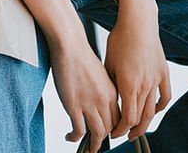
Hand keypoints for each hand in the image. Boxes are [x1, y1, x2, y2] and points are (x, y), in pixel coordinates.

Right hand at [48, 33, 119, 152]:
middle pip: (110, 128)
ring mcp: (88, 104)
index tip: (109, 132)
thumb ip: (102, 87)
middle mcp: (103, 99)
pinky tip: (70, 136)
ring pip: (98, 133)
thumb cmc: (80, 53)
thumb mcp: (98, 72)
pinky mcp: (73, 106)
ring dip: (93, 145)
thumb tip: (99, 99)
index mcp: (111, 91)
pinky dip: (75, 138)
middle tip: (98, 142)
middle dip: (104, 138)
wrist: (69, 44)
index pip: (118, 117)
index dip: (114, 128)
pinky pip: (78, 130)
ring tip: (89, 148)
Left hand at [104, 6, 171, 140]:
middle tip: (125, 135)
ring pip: (153, 110)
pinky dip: (160, 107)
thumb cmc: (120, 39)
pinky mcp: (164, 73)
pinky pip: (165, 96)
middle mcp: (144, 85)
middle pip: (141, 118)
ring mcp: (156, 80)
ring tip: (137, 129)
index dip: (120, 129)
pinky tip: (154, 111)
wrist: (138, 22)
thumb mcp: (109, 63)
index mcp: (128, 84)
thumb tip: (110, 102)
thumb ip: (111, 85)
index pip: (127, 118)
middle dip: (131, 130)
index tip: (114, 132)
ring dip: (145, 123)